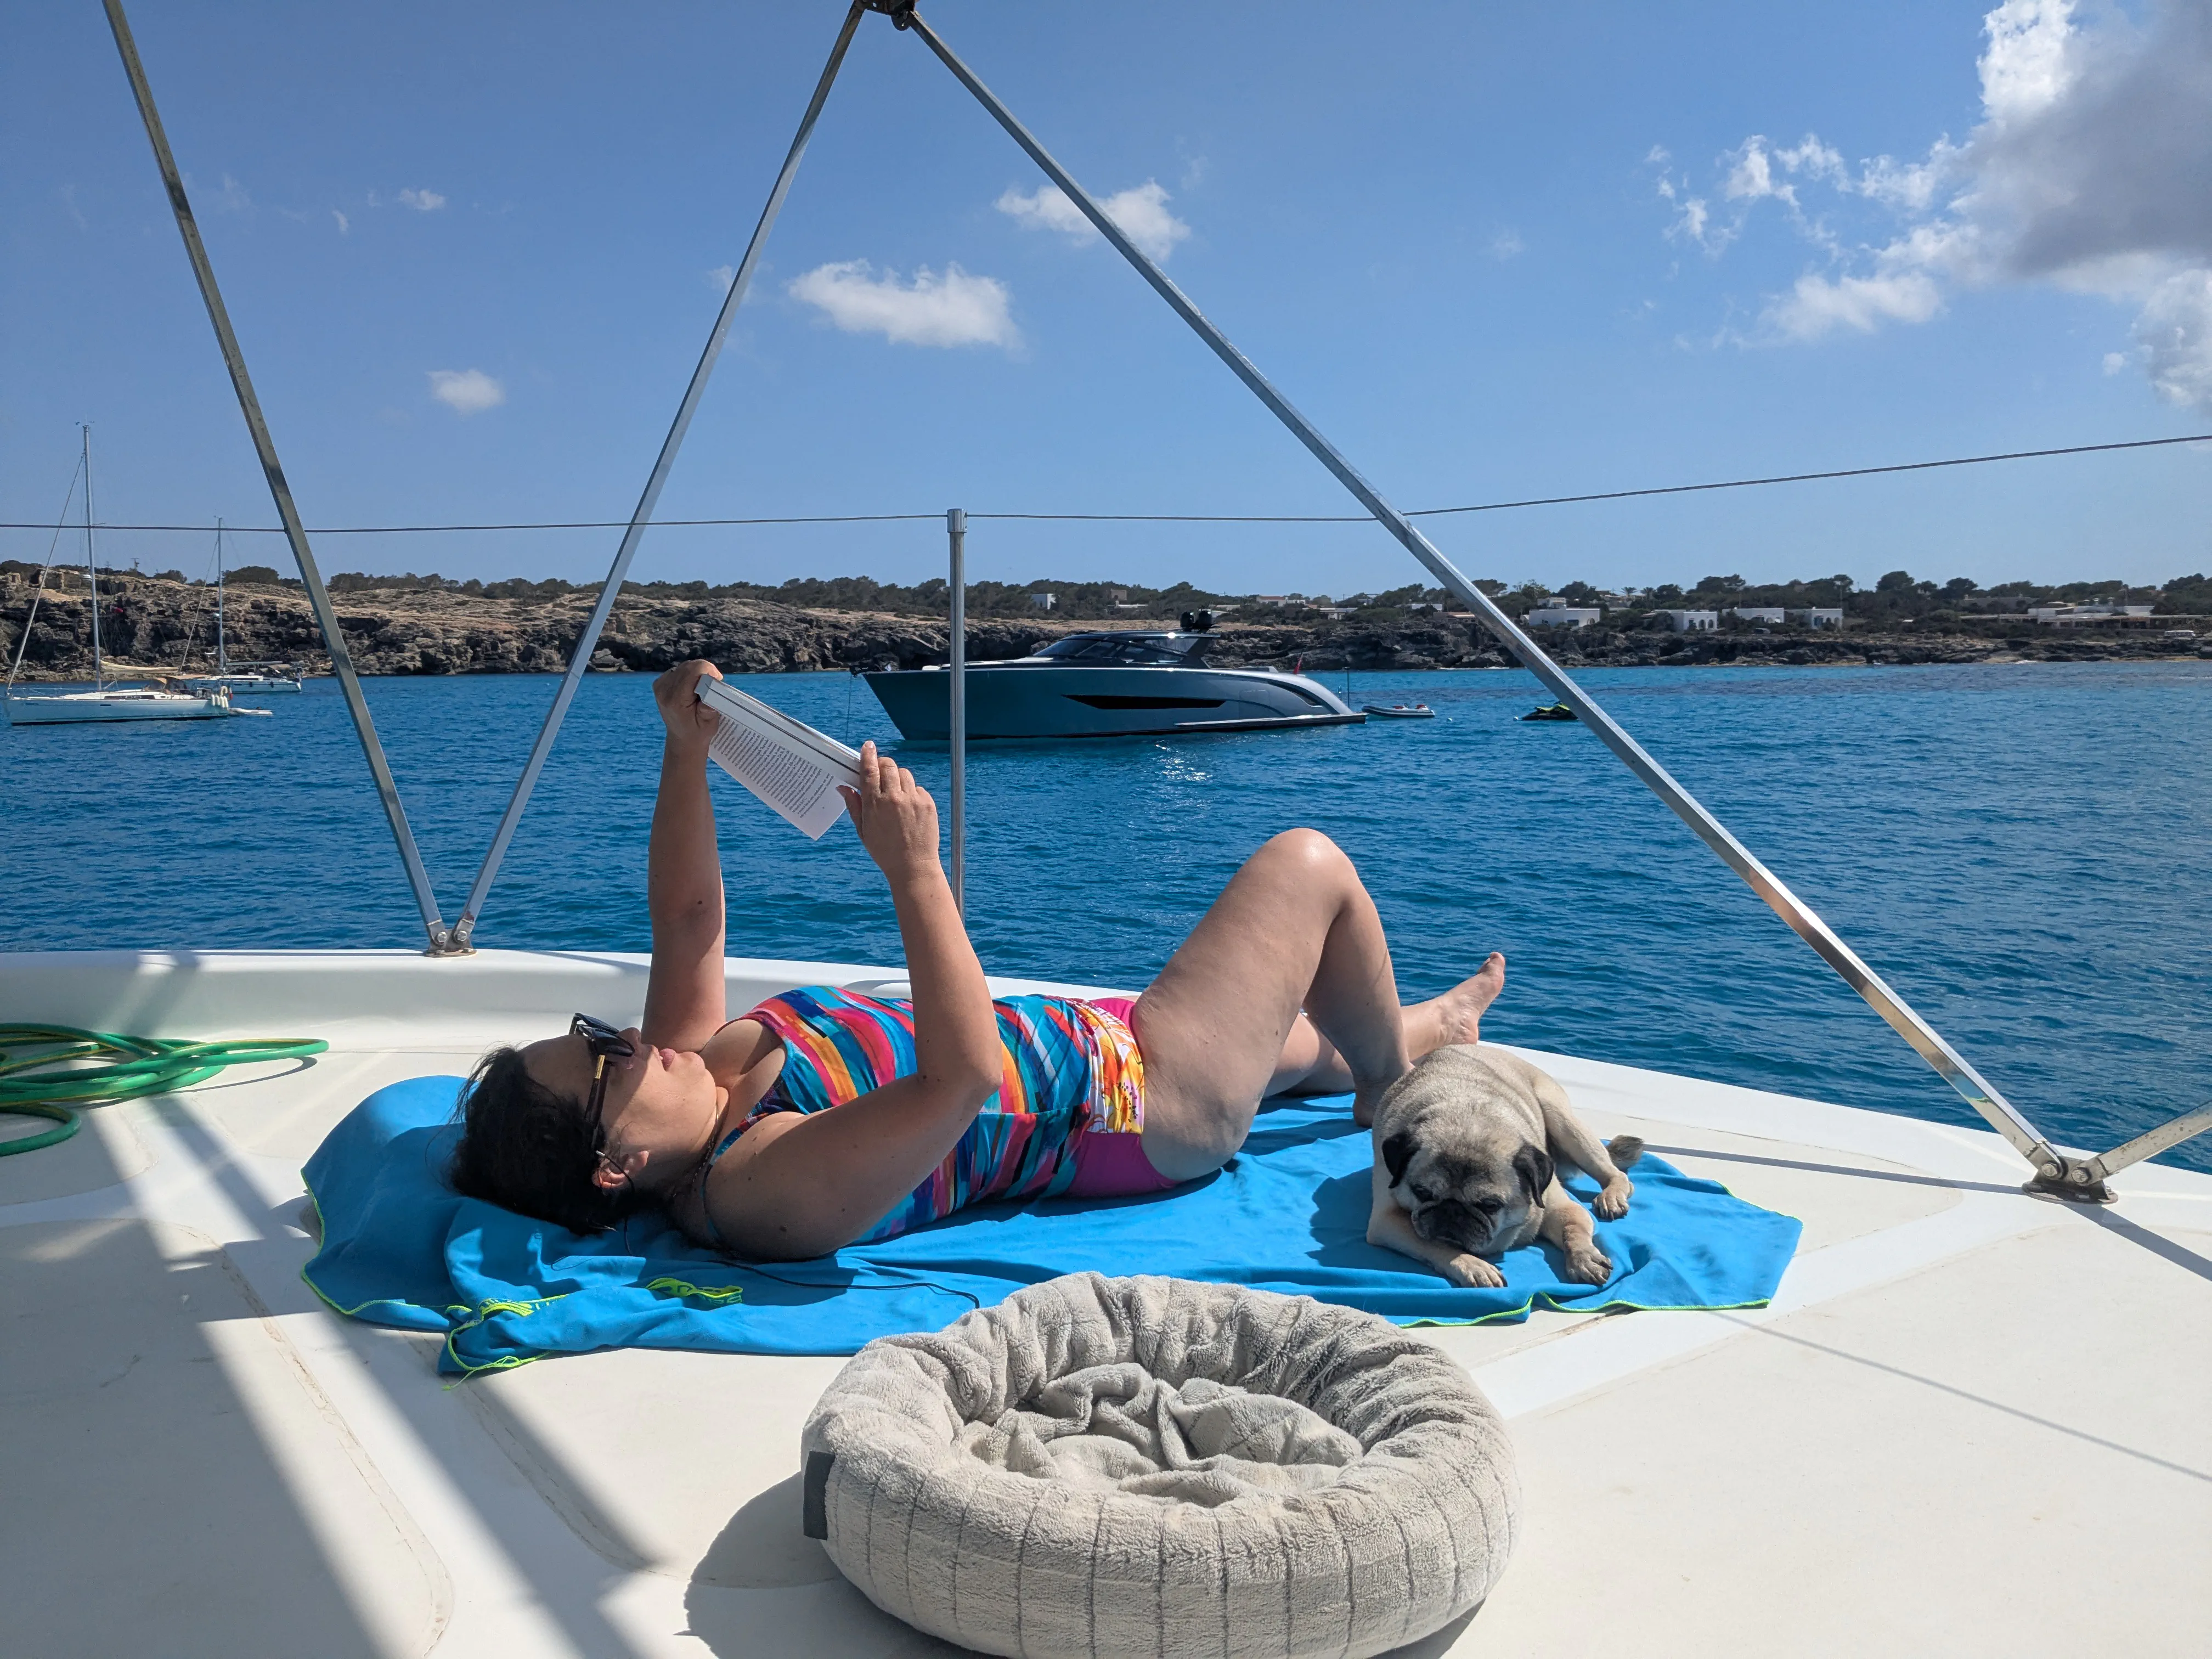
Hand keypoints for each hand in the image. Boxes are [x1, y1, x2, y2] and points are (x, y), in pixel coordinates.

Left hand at [654, 660, 722, 750]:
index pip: (693, 671)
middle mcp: (664, 691)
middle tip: (713, 686)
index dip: (708, 670)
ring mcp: (660, 686)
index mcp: (675, 700)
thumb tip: (711, 689)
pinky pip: (678, 671)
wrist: (682, 739)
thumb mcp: (709, 724)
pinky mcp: (659, 684)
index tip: (717, 680)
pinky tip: (691, 688)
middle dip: (704, 672)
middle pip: (689, 666)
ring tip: (702, 689)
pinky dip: (688, 675)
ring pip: (684, 667)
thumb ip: (710, 707)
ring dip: (697, 674)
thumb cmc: (698, 732)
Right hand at [838, 741, 940, 883]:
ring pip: (904, 773)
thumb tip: (844, 786)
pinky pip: (917, 787)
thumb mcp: (863, 830)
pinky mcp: (927, 803)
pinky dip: (911, 792)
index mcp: (874, 804)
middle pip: (888, 765)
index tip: (868, 746)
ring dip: (897, 777)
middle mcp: (894, 798)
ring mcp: (912, 799)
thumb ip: (854, 806)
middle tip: (880, 771)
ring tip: (894, 793)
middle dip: (883, 764)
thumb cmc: (884, 850)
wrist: (913, 866)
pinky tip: (908, 807)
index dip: (868, 755)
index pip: (869, 770)